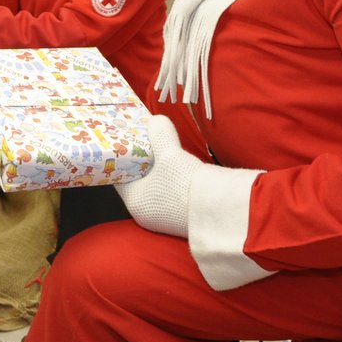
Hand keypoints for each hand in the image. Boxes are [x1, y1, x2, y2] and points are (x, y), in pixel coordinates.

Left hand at [117, 115, 200, 237]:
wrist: (220, 210)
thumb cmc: (185, 184)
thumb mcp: (169, 153)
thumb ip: (159, 133)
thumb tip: (155, 121)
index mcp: (134, 202)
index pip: (120, 176)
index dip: (123, 158)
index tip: (128, 142)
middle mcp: (146, 214)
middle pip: (139, 183)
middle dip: (143, 163)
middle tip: (146, 144)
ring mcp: (165, 220)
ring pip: (156, 190)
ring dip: (160, 173)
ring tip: (164, 153)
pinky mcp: (182, 220)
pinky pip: (171, 197)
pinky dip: (173, 183)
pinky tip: (181, 171)